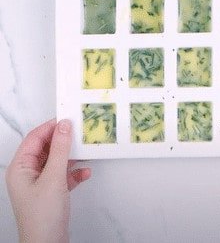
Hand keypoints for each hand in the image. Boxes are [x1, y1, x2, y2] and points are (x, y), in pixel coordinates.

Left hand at [5, 119, 90, 242]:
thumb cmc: (43, 214)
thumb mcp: (54, 177)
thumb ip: (60, 150)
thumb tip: (65, 126)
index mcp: (20, 167)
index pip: (34, 139)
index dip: (50, 127)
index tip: (68, 118)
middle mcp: (28, 173)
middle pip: (46, 148)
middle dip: (63, 141)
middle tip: (80, 132)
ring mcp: (40, 183)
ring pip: (57, 161)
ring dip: (71, 157)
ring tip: (86, 150)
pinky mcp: (52, 192)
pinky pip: (64, 175)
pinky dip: (75, 173)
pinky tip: (85, 173)